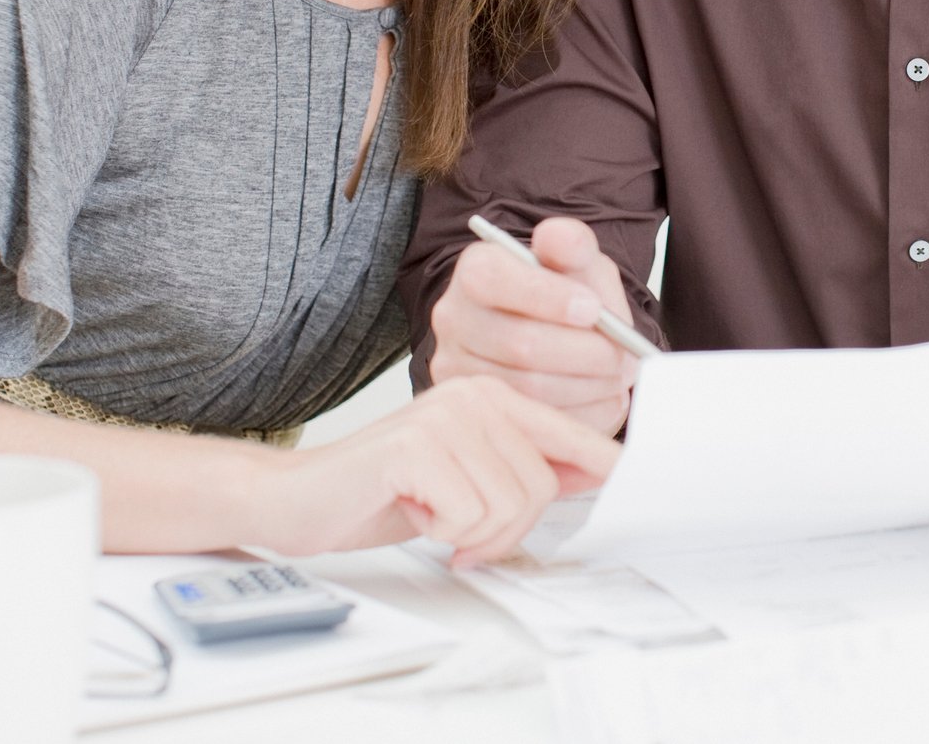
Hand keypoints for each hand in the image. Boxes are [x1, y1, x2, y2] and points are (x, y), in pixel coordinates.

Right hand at [268, 377, 620, 563]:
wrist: (297, 498)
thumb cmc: (381, 491)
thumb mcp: (467, 479)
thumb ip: (525, 470)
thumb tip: (597, 475)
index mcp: (492, 397)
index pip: (569, 434)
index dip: (602, 467)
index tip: (631, 481)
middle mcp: (473, 394)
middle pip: (542, 484)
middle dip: (506, 527)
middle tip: (459, 529)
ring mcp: (444, 416)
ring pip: (510, 504)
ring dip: (470, 533)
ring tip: (430, 513)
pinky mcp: (416, 447)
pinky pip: (468, 515)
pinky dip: (441, 532)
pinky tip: (409, 510)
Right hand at [427, 216, 638, 435]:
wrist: (558, 335)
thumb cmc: (566, 293)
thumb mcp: (576, 260)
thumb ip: (572, 243)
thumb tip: (560, 239)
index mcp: (476, 270)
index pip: (497, 281)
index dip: (549, 298)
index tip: (594, 310)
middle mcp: (454, 319)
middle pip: (519, 344)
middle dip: (585, 353)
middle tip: (623, 356)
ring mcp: (458, 369)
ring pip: (528, 388)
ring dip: (587, 386)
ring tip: (617, 376)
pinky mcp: (479, 410)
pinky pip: (534, 422)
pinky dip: (580, 413)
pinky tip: (600, 398)